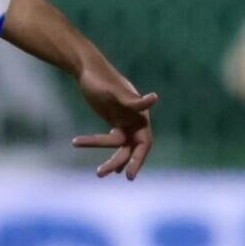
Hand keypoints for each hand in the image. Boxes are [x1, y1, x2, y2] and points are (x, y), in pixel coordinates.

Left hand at [72, 58, 158, 179]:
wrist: (89, 69)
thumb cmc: (102, 80)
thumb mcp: (115, 91)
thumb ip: (133, 100)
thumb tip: (154, 98)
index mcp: (140, 117)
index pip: (144, 144)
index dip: (138, 160)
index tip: (128, 176)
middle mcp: (136, 122)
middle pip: (131, 149)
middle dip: (119, 163)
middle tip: (102, 174)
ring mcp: (125, 122)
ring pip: (121, 148)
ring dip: (111, 161)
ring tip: (98, 174)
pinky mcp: (115, 122)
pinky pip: (115, 141)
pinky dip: (110, 152)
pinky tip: (108, 167)